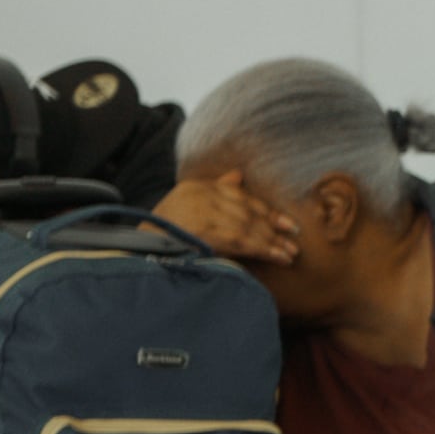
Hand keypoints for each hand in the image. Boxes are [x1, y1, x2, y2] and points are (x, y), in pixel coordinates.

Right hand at [150, 171, 299, 266]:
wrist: (139, 249)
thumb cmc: (163, 231)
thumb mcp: (186, 202)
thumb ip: (216, 188)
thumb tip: (239, 176)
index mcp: (198, 187)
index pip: (240, 197)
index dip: (265, 210)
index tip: (286, 222)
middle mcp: (203, 196)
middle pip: (247, 211)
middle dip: (274, 225)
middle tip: (295, 237)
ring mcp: (204, 214)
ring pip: (249, 228)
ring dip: (273, 242)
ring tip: (291, 254)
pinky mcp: (207, 233)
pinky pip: (244, 241)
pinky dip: (265, 250)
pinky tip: (279, 258)